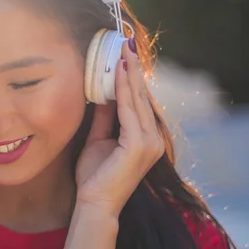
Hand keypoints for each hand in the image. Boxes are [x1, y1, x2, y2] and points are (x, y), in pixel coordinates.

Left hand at [75, 39, 164, 218]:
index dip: (132, 79)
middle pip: (142, 98)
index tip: (124, 56)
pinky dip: (123, 89)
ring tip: (122, 51)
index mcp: (146, 139)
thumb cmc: (94, 177)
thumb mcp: (98, 140)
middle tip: (125, 44)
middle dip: (132, 70)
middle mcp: (153, 139)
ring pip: (137, 100)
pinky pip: (129, 110)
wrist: (94, 203)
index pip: (140, 103)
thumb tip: (103, 95)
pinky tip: (117, 72)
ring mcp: (150, 142)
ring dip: (129, 74)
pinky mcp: (139, 145)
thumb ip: (105, 118)